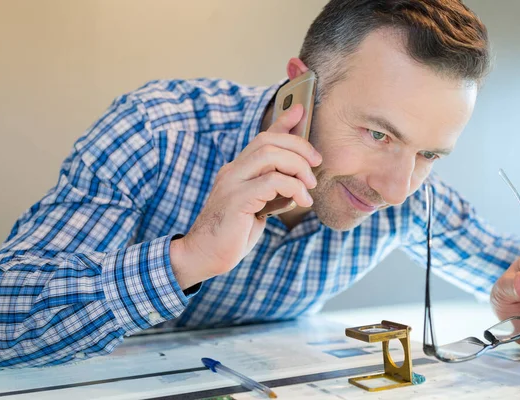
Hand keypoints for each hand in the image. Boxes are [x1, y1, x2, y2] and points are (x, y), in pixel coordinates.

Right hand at [170, 104, 321, 287]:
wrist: (204, 255)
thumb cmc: (232, 234)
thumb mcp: (257, 206)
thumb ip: (271, 191)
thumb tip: (297, 182)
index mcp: (238, 170)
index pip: (262, 138)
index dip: (282, 121)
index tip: (301, 110)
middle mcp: (233, 170)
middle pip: (268, 140)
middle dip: (299, 146)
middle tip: (316, 163)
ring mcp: (232, 182)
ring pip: (270, 155)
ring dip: (298, 166)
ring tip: (309, 186)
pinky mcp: (236, 198)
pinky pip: (271, 181)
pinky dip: (293, 187)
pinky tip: (301, 201)